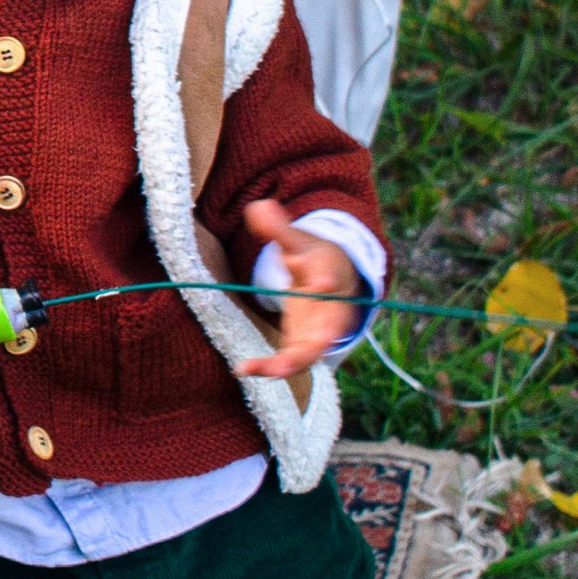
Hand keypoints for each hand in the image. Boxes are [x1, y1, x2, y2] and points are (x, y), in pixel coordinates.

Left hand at [237, 200, 362, 378]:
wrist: (335, 278)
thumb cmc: (313, 257)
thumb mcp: (298, 240)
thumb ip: (278, 227)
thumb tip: (258, 208)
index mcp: (329, 275)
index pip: (331, 276)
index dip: (328, 280)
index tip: (324, 283)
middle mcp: (330, 310)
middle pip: (327, 330)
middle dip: (314, 343)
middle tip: (292, 357)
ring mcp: (320, 333)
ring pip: (308, 354)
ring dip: (284, 364)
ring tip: (252, 369)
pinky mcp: (304, 345)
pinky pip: (291, 361)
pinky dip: (271, 368)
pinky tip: (243, 369)